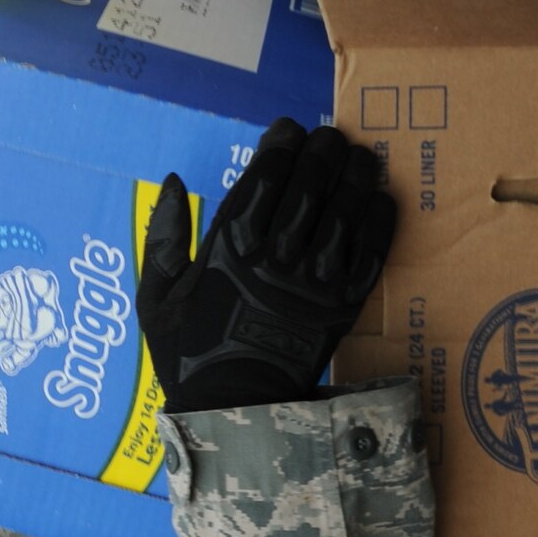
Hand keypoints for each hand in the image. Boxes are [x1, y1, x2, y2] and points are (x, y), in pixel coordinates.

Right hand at [136, 118, 395, 413]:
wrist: (234, 406)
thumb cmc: (189, 351)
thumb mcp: (156, 295)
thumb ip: (162, 236)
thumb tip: (174, 182)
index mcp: (230, 248)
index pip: (265, 176)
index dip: (282, 144)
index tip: (289, 130)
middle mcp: (277, 256)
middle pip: (311, 183)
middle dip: (324, 150)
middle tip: (330, 137)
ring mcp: (315, 280)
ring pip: (346, 210)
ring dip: (357, 175)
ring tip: (361, 157)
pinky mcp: (344, 304)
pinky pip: (370, 251)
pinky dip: (380, 220)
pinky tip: (381, 198)